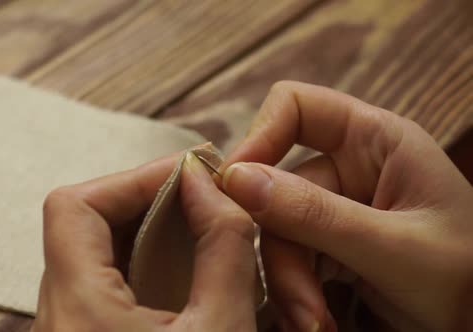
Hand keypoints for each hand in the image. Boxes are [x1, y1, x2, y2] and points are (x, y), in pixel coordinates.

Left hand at [31, 152, 257, 331]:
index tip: (189, 172)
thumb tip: (206, 182)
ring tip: (196, 222)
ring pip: (91, 252)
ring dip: (143, 228)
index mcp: (77, 310)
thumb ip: (223, 247)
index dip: (132, 177)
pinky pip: (101, 282)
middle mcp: (56, 318)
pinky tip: (181, 266)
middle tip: (200, 191)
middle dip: (144, 198)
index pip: (74, 206)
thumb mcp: (223, 329)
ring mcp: (66, 329)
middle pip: (82, 223)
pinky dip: (139, 260)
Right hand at [221, 81, 472, 331]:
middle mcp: (352, 165)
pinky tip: (316, 320)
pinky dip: (297, 290)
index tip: (235, 187)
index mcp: (376, 140)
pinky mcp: (333, 243)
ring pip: (280, 229)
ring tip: (313, 322)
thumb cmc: (467, 278)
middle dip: (281, 247)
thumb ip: (314, 214)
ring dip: (289, 280)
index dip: (260, 137)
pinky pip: (294, 256)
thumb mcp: (392, 247)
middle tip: (298, 303)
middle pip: (278, 186)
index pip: (296, 107)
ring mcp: (339, 206)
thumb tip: (235, 179)